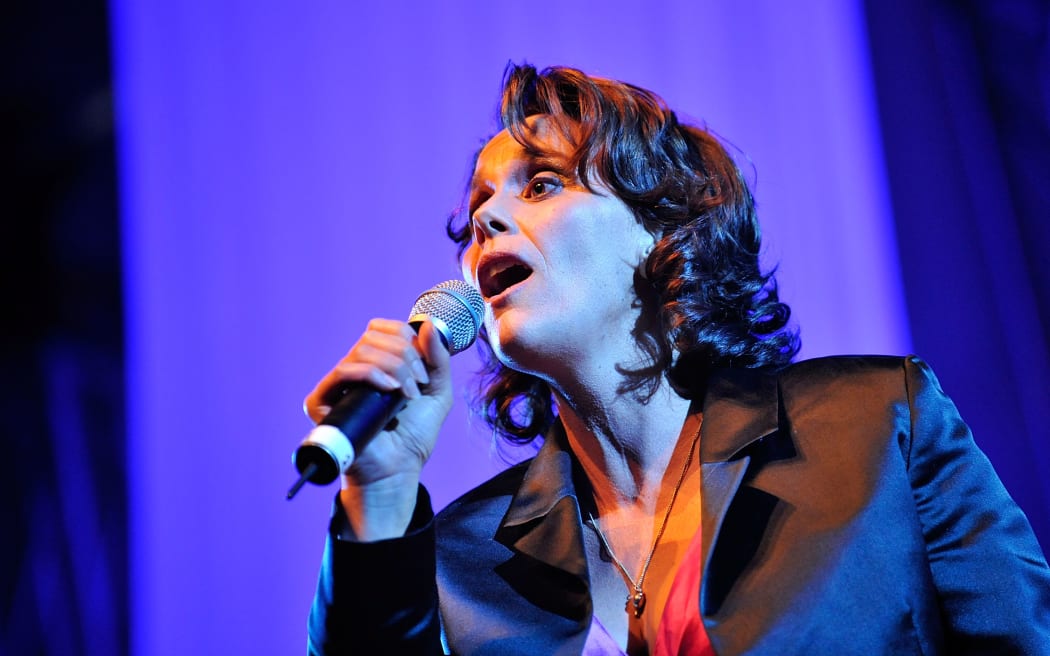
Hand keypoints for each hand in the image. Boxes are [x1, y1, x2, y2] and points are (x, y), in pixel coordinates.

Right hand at [304, 318, 452, 538]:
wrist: (399, 469)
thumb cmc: (414, 436)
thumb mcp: (438, 392)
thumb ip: (438, 358)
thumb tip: (429, 324)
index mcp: (376, 363)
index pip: (382, 329)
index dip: (404, 336)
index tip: (423, 365)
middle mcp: (354, 370)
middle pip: (373, 336)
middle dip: (405, 356)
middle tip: (419, 384)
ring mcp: (337, 385)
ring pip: (362, 351)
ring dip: (394, 368)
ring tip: (408, 394)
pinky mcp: (322, 400)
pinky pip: (343, 372)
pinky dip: (371, 374)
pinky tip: (390, 390)